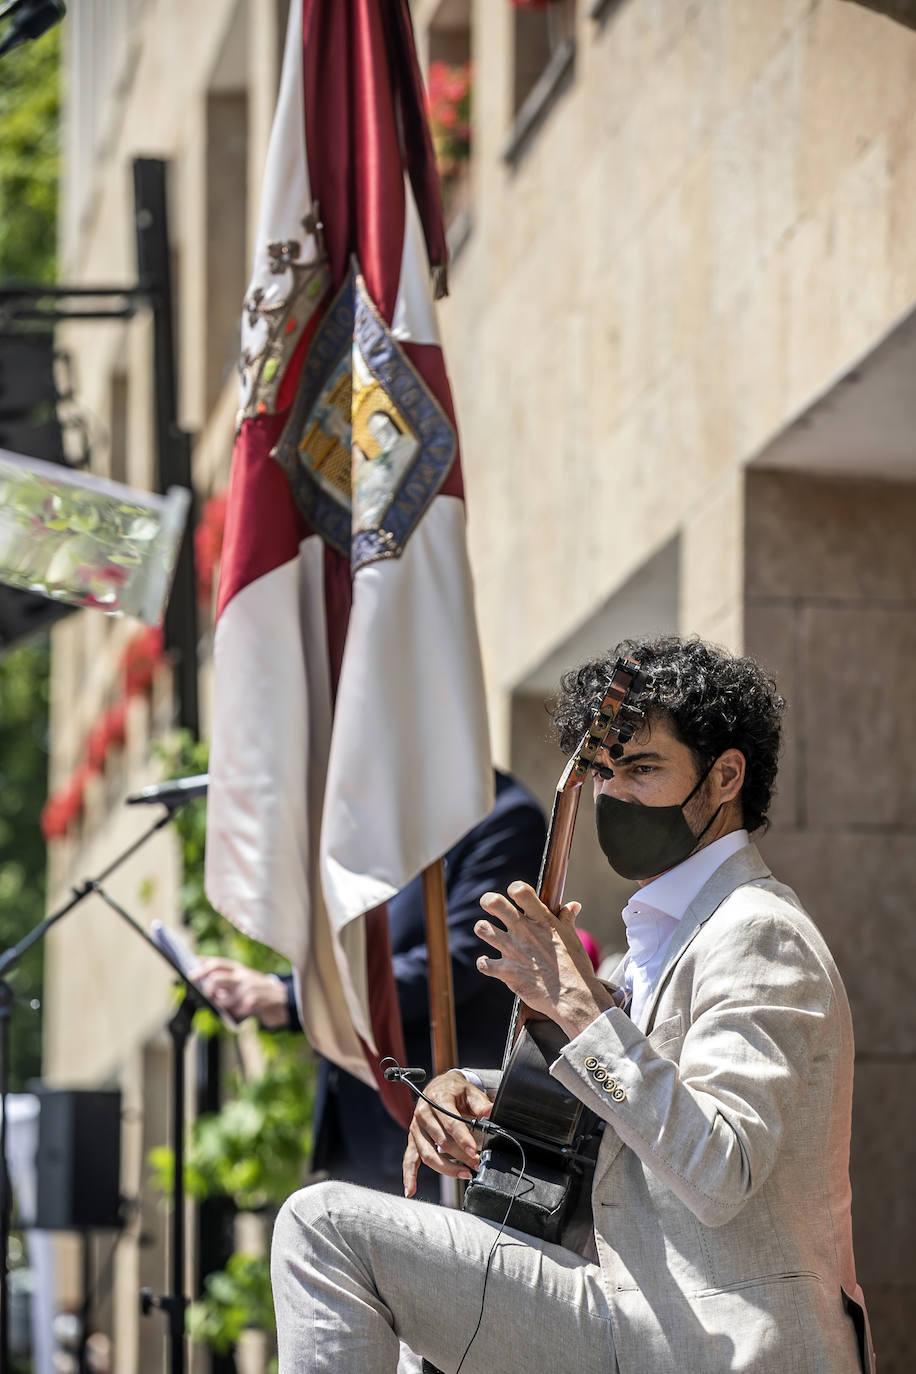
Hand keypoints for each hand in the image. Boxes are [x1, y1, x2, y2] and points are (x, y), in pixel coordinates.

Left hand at [190, 958, 289, 1027]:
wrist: (282, 998)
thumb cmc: (257, 990)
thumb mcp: (243, 980)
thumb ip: (226, 980)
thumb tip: (202, 984)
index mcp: (238, 968)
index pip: (216, 963)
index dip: (201, 967)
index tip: (189, 973)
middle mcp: (243, 976)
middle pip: (216, 978)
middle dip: (206, 988)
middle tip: (203, 994)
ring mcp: (248, 989)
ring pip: (223, 1000)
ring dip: (221, 1005)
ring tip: (224, 1006)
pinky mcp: (254, 1002)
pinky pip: (235, 1012)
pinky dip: (234, 1014)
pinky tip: (240, 1012)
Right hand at [402, 1070, 492, 1197]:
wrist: (439, 1086)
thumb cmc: (455, 1090)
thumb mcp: (469, 1091)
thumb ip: (480, 1102)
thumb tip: (490, 1110)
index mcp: (437, 1099)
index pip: (450, 1122)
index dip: (463, 1139)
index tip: (475, 1152)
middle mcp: (423, 1113)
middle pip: (441, 1141)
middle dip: (461, 1155)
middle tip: (478, 1163)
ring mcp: (416, 1128)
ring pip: (428, 1154)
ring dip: (447, 1168)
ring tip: (465, 1173)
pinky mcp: (413, 1139)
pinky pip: (409, 1159)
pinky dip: (409, 1175)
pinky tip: (410, 1190)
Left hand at [474, 882, 618, 1038]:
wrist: (573, 997)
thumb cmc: (575, 967)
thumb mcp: (572, 938)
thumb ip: (567, 919)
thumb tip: (572, 905)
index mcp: (542, 920)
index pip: (521, 891)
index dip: (515, 888)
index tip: (514, 894)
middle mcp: (524, 931)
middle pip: (494, 903)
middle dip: (488, 901)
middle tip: (490, 905)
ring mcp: (513, 950)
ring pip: (483, 929)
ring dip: (484, 929)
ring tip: (488, 931)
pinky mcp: (507, 971)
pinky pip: (484, 963)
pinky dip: (485, 963)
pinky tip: (490, 963)